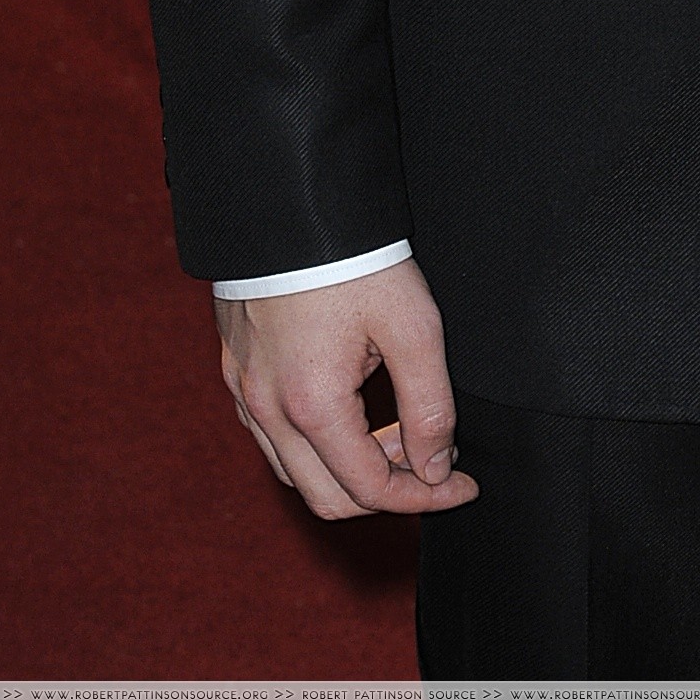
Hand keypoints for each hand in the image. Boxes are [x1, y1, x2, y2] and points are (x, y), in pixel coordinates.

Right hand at [214, 256, 479, 518]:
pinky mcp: (237, 369)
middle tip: (431, 456)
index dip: (425, 496)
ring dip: (349, 469)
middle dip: (388, 490)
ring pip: (295, 472)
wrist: (291, 201)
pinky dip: (315, 443)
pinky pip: (271, 436)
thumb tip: (435, 469)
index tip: (463, 484)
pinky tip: (351, 408)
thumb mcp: (413, 327)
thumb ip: (430, 407)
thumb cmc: (355, 258)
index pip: (371, 491)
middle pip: (329, 497)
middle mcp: (267, 411)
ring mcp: (244, 392)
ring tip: (396, 428)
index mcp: (312, 407)